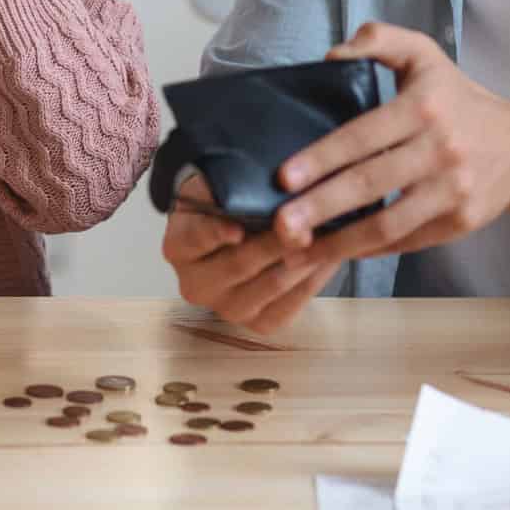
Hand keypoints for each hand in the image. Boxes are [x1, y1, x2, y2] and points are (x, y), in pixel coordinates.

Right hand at [161, 174, 341, 333]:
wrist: (234, 231)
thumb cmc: (227, 201)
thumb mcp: (218, 184)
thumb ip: (230, 186)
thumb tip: (259, 189)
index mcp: (178, 247)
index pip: (196, 239)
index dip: (216, 234)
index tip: (238, 228)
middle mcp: (195, 284)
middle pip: (239, 264)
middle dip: (276, 244)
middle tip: (305, 227)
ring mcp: (226, 308)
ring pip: (271, 285)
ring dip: (304, 260)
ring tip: (331, 236)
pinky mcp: (258, 324)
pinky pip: (290, 305)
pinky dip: (314, 280)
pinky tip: (332, 257)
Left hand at [270, 22, 509, 265]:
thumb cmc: (458, 99)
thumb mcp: (425, 56)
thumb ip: (379, 40)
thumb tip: (330, 55)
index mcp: (424, 106)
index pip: (363, 135)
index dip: (321, 158)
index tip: (283, 177)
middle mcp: (440, 149)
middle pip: (370, 183)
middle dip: (320, 206)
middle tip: (280, 224)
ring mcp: (451, 191)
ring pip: (388, 224)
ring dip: (339, 242)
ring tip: (297, 252)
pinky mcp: (458, 222)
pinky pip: (406, 241)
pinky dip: (369, 250)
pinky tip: (335, 253)